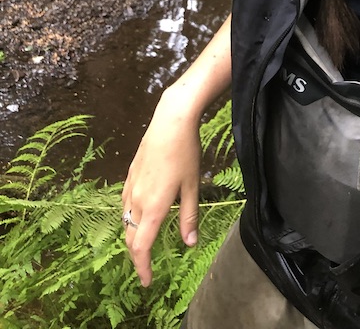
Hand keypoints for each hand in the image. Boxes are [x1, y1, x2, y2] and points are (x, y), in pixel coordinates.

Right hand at [121, 88, 202, 286]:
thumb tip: (190, 243)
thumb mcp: (193, 186)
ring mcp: (131, 185)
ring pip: (125, 220)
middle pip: (130, 237)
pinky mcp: (130, 173)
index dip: (143, 267)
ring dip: (132, 236)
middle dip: (137, 256)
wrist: (171, 121)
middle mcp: (137, 200)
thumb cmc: (186, 153)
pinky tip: (137, 214)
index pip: (142, 247)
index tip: (147, 281)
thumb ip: (190, 216)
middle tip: (146, 267)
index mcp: (153, 207)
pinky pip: (125, 202)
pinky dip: (129, 216)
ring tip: (143, 244)